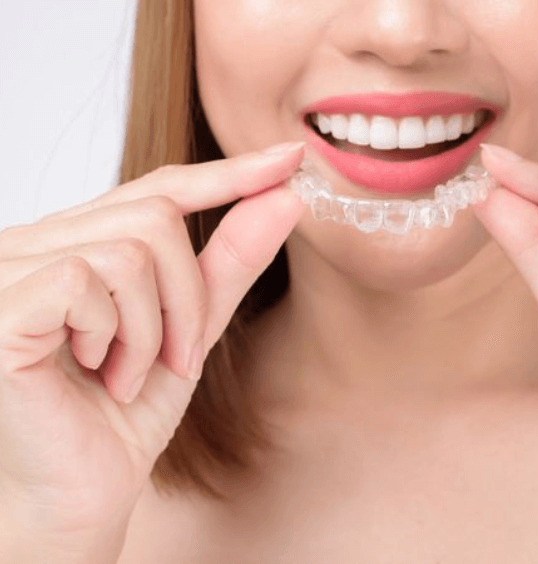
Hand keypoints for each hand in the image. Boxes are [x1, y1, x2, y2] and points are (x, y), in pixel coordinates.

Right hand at [0, 142, 303, 556]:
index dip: (227, 172)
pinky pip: (90, 280)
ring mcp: (10, 269)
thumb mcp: (193, 327)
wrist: (81, 492)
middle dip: (190, 294)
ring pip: (132, 248)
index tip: (289, 157)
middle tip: (179, 356)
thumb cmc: (126, 413)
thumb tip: (285, 195)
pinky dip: (119, 337)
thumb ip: (231, 261)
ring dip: (156, 327)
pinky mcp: (2, 305)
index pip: (159, 188)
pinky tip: (100, 374)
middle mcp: (37, 243)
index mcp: (79, 243)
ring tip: (131, 374)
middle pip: (155, 214)